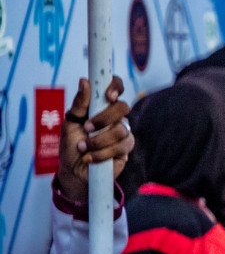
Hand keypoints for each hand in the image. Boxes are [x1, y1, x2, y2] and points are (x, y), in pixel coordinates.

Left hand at [57, 77, 131, 202]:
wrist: (74, 172)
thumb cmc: (71, 147)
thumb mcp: (70, 124)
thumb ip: (79, 104)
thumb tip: (84, 81)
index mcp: (101, 106)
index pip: (115, 87)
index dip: (115, 87)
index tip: (108, 95)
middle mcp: (114, 117)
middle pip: (122, 107)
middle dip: (103, 119)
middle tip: (87, 128)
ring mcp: (122, 132)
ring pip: (121, 129)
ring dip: (98, 140)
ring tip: (84, 148)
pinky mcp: (126, 148)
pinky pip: (121, 145)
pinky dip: (102, 153)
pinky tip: (91, 158)